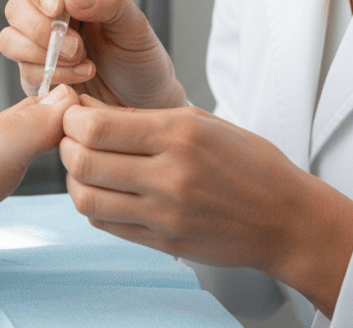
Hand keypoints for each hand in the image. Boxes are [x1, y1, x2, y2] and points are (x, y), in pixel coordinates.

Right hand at [0, 0, 187, 108]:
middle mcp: (48, 15)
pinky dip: (53, 75)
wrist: (144, 103)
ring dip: (44, 54)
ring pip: (9, 40)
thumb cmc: (140, 59)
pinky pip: (24, 72)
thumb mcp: (135, 24)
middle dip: (43, 29)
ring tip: (82, 62)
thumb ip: (108, 0)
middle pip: (16, 7)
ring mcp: (38, 46)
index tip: (57, 7)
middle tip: (78, 47)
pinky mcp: (36, 76)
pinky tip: (81, 77)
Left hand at [59, 96, 352, 317]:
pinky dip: (93, 205)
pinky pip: (105, 223)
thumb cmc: (249, 163)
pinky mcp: (162, 242)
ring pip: (85, 198)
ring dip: (75, 179)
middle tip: (73, 137)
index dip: (72, 117)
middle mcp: (168, 175)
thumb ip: (145, 118)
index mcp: (179, 135)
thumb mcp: (201, 121)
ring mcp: (164, 213)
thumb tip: (91, 110)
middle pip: (82, 161)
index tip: (75, 112)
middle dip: (66, 144)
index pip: (95, 127)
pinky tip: (105, 190)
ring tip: (86, 166)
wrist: (286, 218)